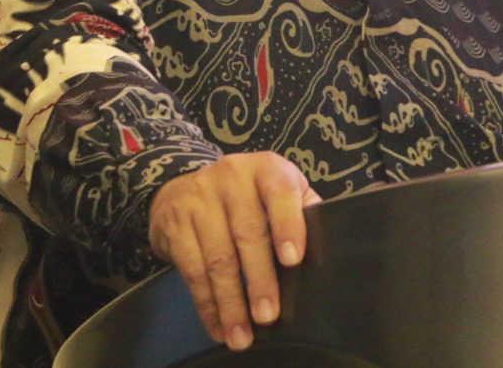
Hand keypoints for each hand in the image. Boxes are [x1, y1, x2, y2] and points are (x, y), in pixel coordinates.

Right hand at [148, 152, 321, 351]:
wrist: (185, 186)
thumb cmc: (248, 196)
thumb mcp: (278, 190)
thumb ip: (302, 211)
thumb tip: (327, 252)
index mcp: (266, 169)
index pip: (280, 192)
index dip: (287, 225)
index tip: (293, 259)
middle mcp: (231, 177)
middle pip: (247, 232)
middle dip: (259, 279)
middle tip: (269, 315)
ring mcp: (199, 198)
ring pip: (217, 257)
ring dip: (230, 301)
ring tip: (241, 334)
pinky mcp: (175, 222)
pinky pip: (191, 269)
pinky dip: (206, 304)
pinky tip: (217, 325)